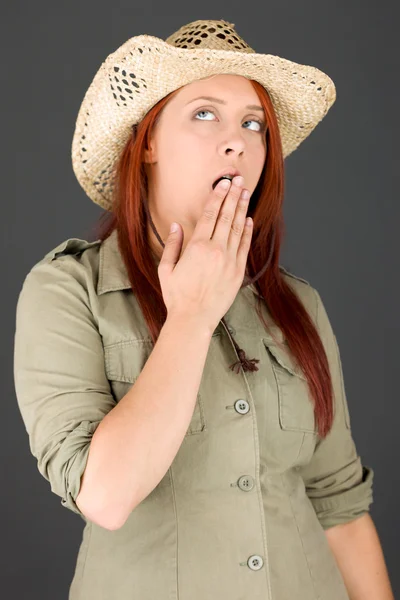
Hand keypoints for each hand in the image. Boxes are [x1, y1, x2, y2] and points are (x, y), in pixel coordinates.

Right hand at [158, 175, 252, 331]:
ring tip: (245, 193)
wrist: (193, 319)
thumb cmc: (176, 296)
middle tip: (239, 180)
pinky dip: (247, 231)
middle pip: (226, 217)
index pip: (209, 215)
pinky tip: (249, 219)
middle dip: (233, 196)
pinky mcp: (238, 271)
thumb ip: (172, 245)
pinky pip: (244, 246)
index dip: (217, 197)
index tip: (223, 183)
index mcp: (197, 247)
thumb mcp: (165, 269)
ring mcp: (229, 260)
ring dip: (241, 208)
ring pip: (237, 228)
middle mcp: (215, 250)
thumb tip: (176, 225)